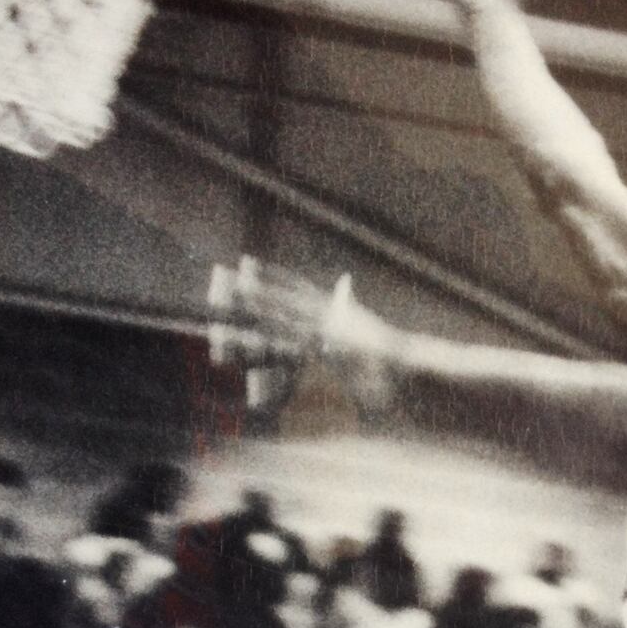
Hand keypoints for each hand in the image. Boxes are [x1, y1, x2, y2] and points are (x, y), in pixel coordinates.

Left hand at [209, 260, 398, 420]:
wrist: (405, 365)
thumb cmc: (387, 352)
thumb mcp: (364, 323)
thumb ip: (348, 303)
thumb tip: (344, 284)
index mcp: (332, 307)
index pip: (296, 285)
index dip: (270, 274)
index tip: (247, 262)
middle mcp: (324, 315)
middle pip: (278, 299)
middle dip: (250, 288)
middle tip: (221, 276)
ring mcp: (322, 334)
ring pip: (277, 320)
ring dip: (250, 312)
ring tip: (224, 304)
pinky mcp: (321, 355)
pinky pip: (286, 352)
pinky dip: (263, 348)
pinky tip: (244, 343)